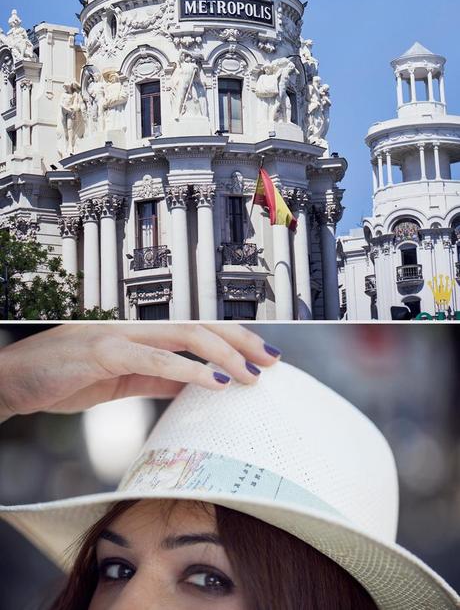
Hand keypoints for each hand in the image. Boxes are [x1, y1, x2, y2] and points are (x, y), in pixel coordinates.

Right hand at [0, 323, 280, 420]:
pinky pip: (155, 359)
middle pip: (201, 324)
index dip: (234, 338)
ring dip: (225, 354)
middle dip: (242, 341)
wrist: (13, 378)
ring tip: (253, 373)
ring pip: (185, 335)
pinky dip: (189, 369)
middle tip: (274, 361)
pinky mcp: (104, 352)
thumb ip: (156, 377)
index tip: (264, 355)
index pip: (197, 328)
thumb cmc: (61, 377)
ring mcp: (120, 334)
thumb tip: (196, 384)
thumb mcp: (119, 378)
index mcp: (141, 332)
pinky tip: (215, 381)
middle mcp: (135, 326)